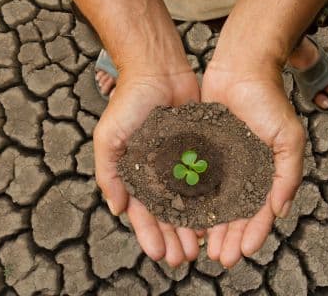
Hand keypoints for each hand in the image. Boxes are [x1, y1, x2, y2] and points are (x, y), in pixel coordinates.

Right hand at [93, 62, 202, 265]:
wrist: (158, 69)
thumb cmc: (128, 101)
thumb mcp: (109, 137)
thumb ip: (109, 173)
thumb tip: (118, 209)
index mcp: (134, 173)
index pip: (142, 212)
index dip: (149, 234)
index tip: (159, 254)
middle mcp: (158, 173)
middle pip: (167, 214)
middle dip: (174, 238)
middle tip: (184, 259)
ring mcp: (180, 163)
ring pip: (189, 203)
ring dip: (193, 226)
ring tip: (201, 247)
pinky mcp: (201, 151)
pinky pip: (207, 180)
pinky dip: (211, 200)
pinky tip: (218, 218)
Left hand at [200, 59, 305, 266]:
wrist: (240, 68)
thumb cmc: (269, 100)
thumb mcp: (289, 138)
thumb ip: (288, 174)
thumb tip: (281, 210)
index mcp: (266, 172)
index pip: (261, 211)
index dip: (254, 233)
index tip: (243, 252)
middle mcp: (244, 172)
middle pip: (236, 213)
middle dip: (229, 237)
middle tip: (219, 258)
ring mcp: (223, 163)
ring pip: (214, 202)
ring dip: (210, 227)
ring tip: (201, 247)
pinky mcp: (202, 151)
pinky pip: (196, 181)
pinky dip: (192, 201)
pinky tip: (184, 218)